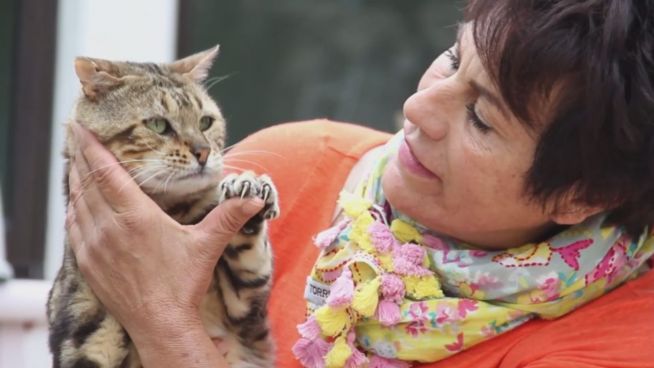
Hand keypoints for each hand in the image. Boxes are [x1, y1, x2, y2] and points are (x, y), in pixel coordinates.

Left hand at [65, 122, 263, 337]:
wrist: (160, 323)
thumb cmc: (183, 283)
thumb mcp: (208, 244)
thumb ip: (229, 216)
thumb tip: (256, 198)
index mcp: (136, 216)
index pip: (106, 172)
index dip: (91, 146)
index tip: (80, 126)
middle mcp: (109, 227)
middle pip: (85, 182)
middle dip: (79, 155)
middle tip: (76, 135)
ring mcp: (94, 246)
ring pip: (75, 202)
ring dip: (74, 179)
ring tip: (75, 162)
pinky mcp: (87, 263)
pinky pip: (72, 226)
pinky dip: (72, 208)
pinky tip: (74, 202)